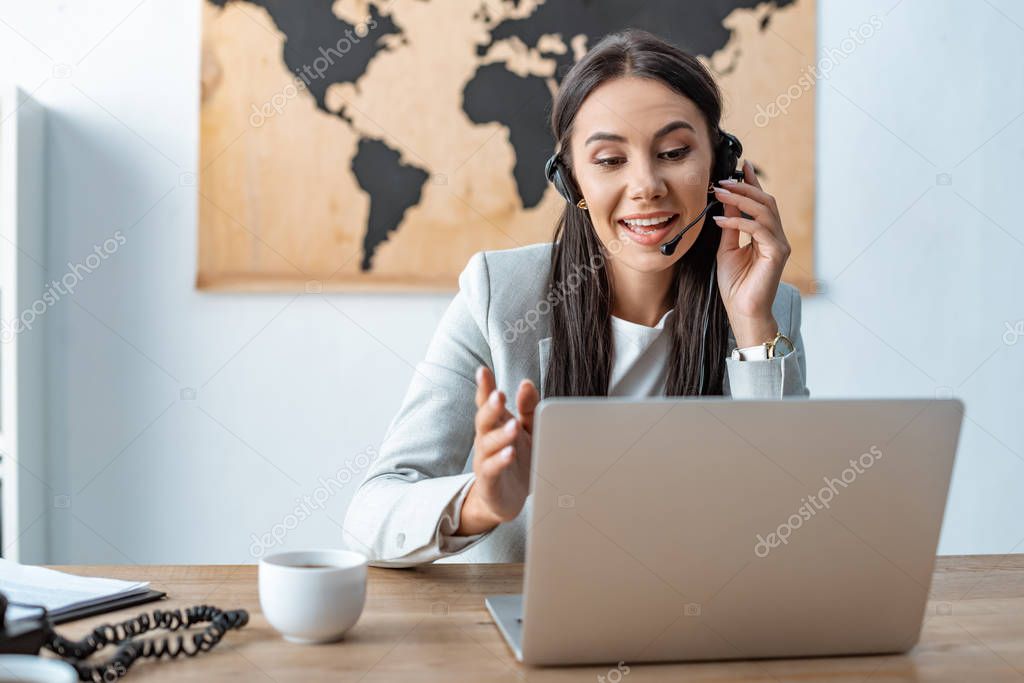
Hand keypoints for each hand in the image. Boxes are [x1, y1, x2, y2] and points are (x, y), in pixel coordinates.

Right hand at [455, 366, 539, 534]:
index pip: (487, 401)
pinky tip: (509, 454)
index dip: (485, 386)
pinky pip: (492, 469)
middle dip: (490, 407)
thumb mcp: (527, 431)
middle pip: (484, 419)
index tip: (483, 371)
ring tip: (512, 425)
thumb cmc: (518, 459)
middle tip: (498, 395)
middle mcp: (487, 439)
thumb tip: (526, 383)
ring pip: (488, 443)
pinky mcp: (490, 480)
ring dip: (500, 434)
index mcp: (497, 423)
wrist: (507, 499)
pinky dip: (500, 461)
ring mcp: (486, 459)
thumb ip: (528, 408)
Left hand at [711, 159, 791, 345]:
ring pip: (765, 211)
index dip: (752, 183)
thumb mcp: (726, 248)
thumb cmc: (735, 285)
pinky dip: (738, 221)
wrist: (742, 312)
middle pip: (766, 201)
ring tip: (720, 192)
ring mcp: (779, 244)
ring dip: (740, 199)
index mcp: (765, 235)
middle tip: (722, 181)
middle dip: (744, 187)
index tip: (742, 166)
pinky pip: (758, 229)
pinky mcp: (777, 253)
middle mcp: (776, 237)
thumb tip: (725, 200)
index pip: (760, 203)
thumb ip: (730, 225)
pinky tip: (721, 219)